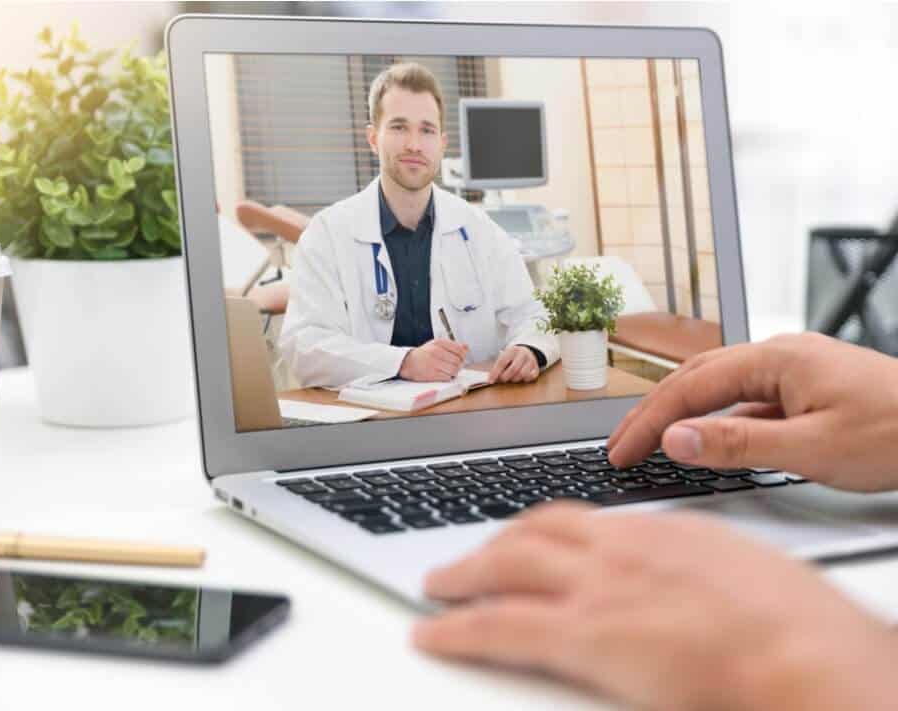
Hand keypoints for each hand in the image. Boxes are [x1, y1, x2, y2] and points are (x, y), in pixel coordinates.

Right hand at [399, 339, 468, 380]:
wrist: (406, 362)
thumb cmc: (423, 354)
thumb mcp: (437, 345)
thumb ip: (452, 346)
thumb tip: (466, 347)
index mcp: (439, 343)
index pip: (460, 350)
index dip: (462, 356)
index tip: (459, 358)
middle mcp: (436, 351)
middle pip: (458, 361)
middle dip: (458, 365)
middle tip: (453, 366)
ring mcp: (434, 363)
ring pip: (454, 370)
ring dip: (453, 372)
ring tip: (448, 371)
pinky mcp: (431, 374)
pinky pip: (447, 377)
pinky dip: (447, 377)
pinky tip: (442, 374)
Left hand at [415, 503, 897, 710]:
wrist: (804, 652)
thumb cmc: (791, 621)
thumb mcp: (738, 568)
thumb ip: (691, 565)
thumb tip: (679, 578)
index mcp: (654, 532)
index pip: (577, 519)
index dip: (538, 528)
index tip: (522, 536)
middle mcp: (616, 549)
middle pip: (531, 532)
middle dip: (492, 544)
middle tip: (466, 558)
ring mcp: (595, 587)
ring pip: (505, 566)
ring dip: (463, 575)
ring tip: (439, 585)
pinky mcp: (584, 635)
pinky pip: (499, 626)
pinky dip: (458, 628)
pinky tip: (435, 633)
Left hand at [488, 345, 539, 383]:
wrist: (528, 351)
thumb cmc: (512, 357)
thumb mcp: (505, 356)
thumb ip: (498, 365)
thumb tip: (490, 378)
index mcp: (512, 350)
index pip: (502, 362)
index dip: (495, 372)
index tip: (490, 381)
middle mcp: (522, 354)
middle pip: (513, 369)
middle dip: (505, 377)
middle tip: (502, 379)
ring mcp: (531, 361)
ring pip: (522, 374)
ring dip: (514, 379)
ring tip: (511, 377)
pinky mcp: (536, 368)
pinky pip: (530, 377)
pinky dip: (524, 380)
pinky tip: (520, 377)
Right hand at [608, 332, 897, 491]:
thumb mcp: (814, 448)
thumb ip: (739, 444)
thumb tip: (675, 438)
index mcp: (775, 358)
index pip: (689, 388)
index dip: (648, 422)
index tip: (619, 453)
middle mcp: (778, 355)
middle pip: (694, 379)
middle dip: (653, 413)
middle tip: (621, 448)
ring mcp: (792, 371)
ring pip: (718, 387)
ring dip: (680, 415)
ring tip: (649, 442)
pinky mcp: (805, 390)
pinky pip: (746, 402)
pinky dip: (716, 421)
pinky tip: (706, 442)